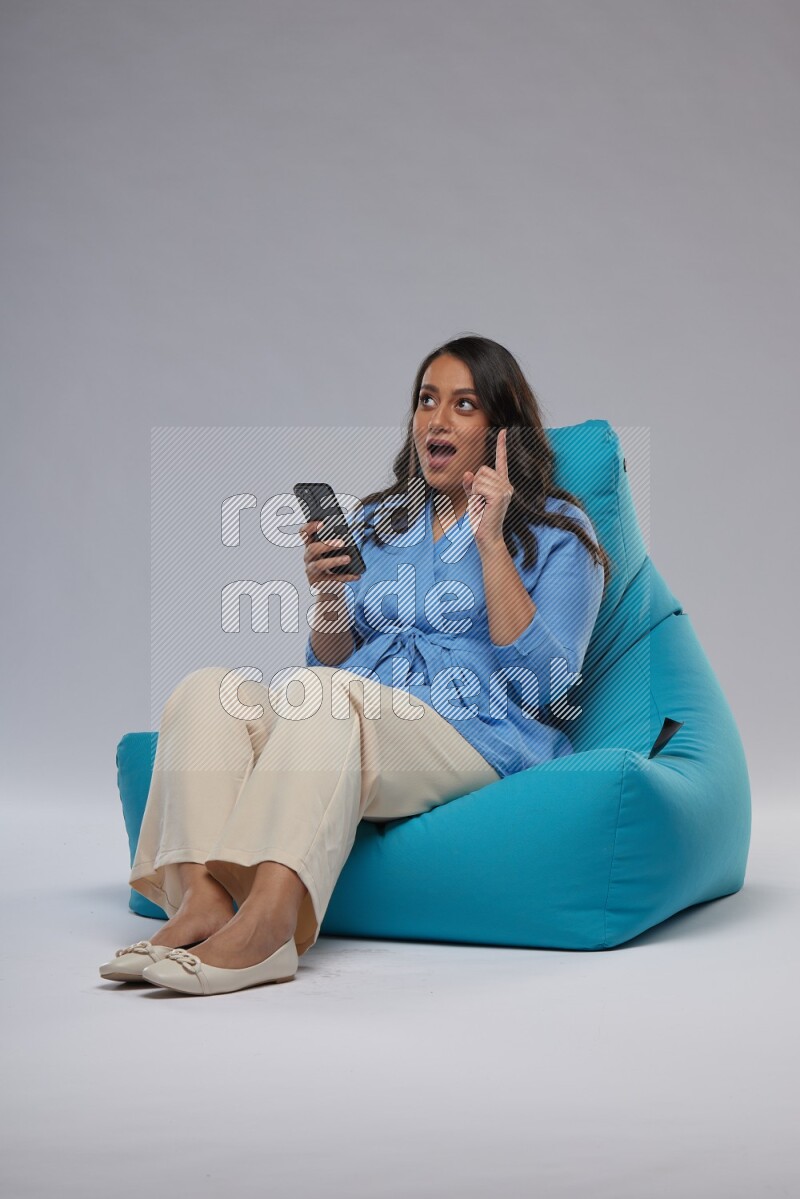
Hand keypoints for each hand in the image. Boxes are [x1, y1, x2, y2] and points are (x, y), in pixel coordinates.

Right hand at [301, 521, 361, 589]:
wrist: (328, 589)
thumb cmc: (332, 567)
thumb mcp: (333, 554)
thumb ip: (336, 544)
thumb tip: (347, 538)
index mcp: (311, 546)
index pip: (304, 533)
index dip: (310, 527)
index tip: (321, 522)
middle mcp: (308, 558)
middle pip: (312, 548)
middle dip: (327, 544)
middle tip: (342, 543)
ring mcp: (311, 571)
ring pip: (319, 565)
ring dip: (335, 561)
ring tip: (348, 559)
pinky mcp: (318, 583)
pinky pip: (333, 579)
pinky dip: (346, 577)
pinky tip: (357, 576)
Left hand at [462, 427, 513, 552]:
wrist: (487, 536)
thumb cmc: (481, 519)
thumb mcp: (473, 499)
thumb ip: (470, 485)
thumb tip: (468, 473)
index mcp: (502, 484)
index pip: (501, 461)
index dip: (501, 445)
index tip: (503, 431)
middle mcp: (506, 485)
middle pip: (482, 469)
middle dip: (475, 484)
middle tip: (480, 502)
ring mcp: (505, 490)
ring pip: (479, 478)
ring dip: (475, 491)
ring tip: (482, 505)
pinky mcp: (499, 495)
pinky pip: (479, 486)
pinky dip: (476, 496)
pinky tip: (483, 506)